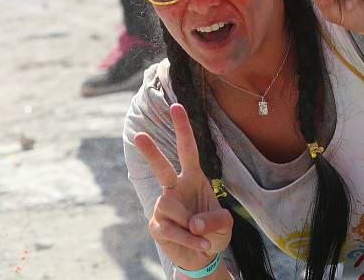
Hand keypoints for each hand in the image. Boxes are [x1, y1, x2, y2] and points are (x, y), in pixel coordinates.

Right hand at [134, 104, 232, 270]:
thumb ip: (215, 219)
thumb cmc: (212, 231)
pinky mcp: (157, 225)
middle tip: (139, 135)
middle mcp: (175, 188)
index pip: (188, 151)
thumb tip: (192, 222)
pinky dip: (191, 241)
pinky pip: (173, 230)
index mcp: (193, 178)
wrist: (200, 256)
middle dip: (150, 152)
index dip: (183, 129)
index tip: (176, 106)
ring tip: (201, 235)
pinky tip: (201, 246)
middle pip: (162, 167)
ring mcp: (163, 206)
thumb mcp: (225, 224)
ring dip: (193, 226)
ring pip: (172, 207)